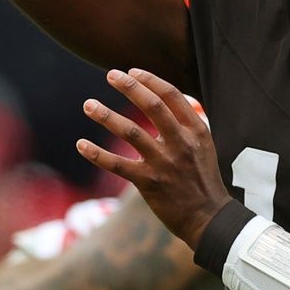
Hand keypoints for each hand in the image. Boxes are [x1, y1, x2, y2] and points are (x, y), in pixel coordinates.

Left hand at [77, 68, 230, 250]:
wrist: (209, 218)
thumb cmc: (203, 180)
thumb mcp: (204, 146)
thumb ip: (185, 124)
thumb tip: (163, 101)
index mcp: (195, 130)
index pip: (171, 95)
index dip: (149, 80)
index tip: (132, 71)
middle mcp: (180, 143)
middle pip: (152, 105)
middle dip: (129, 87)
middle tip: (110, 75)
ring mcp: (164, 162)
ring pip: (131, 132)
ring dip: (106, 115)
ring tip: (88, 104)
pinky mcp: (148, 182)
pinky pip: (117, 165)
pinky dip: (96, 154)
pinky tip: (81, 144)